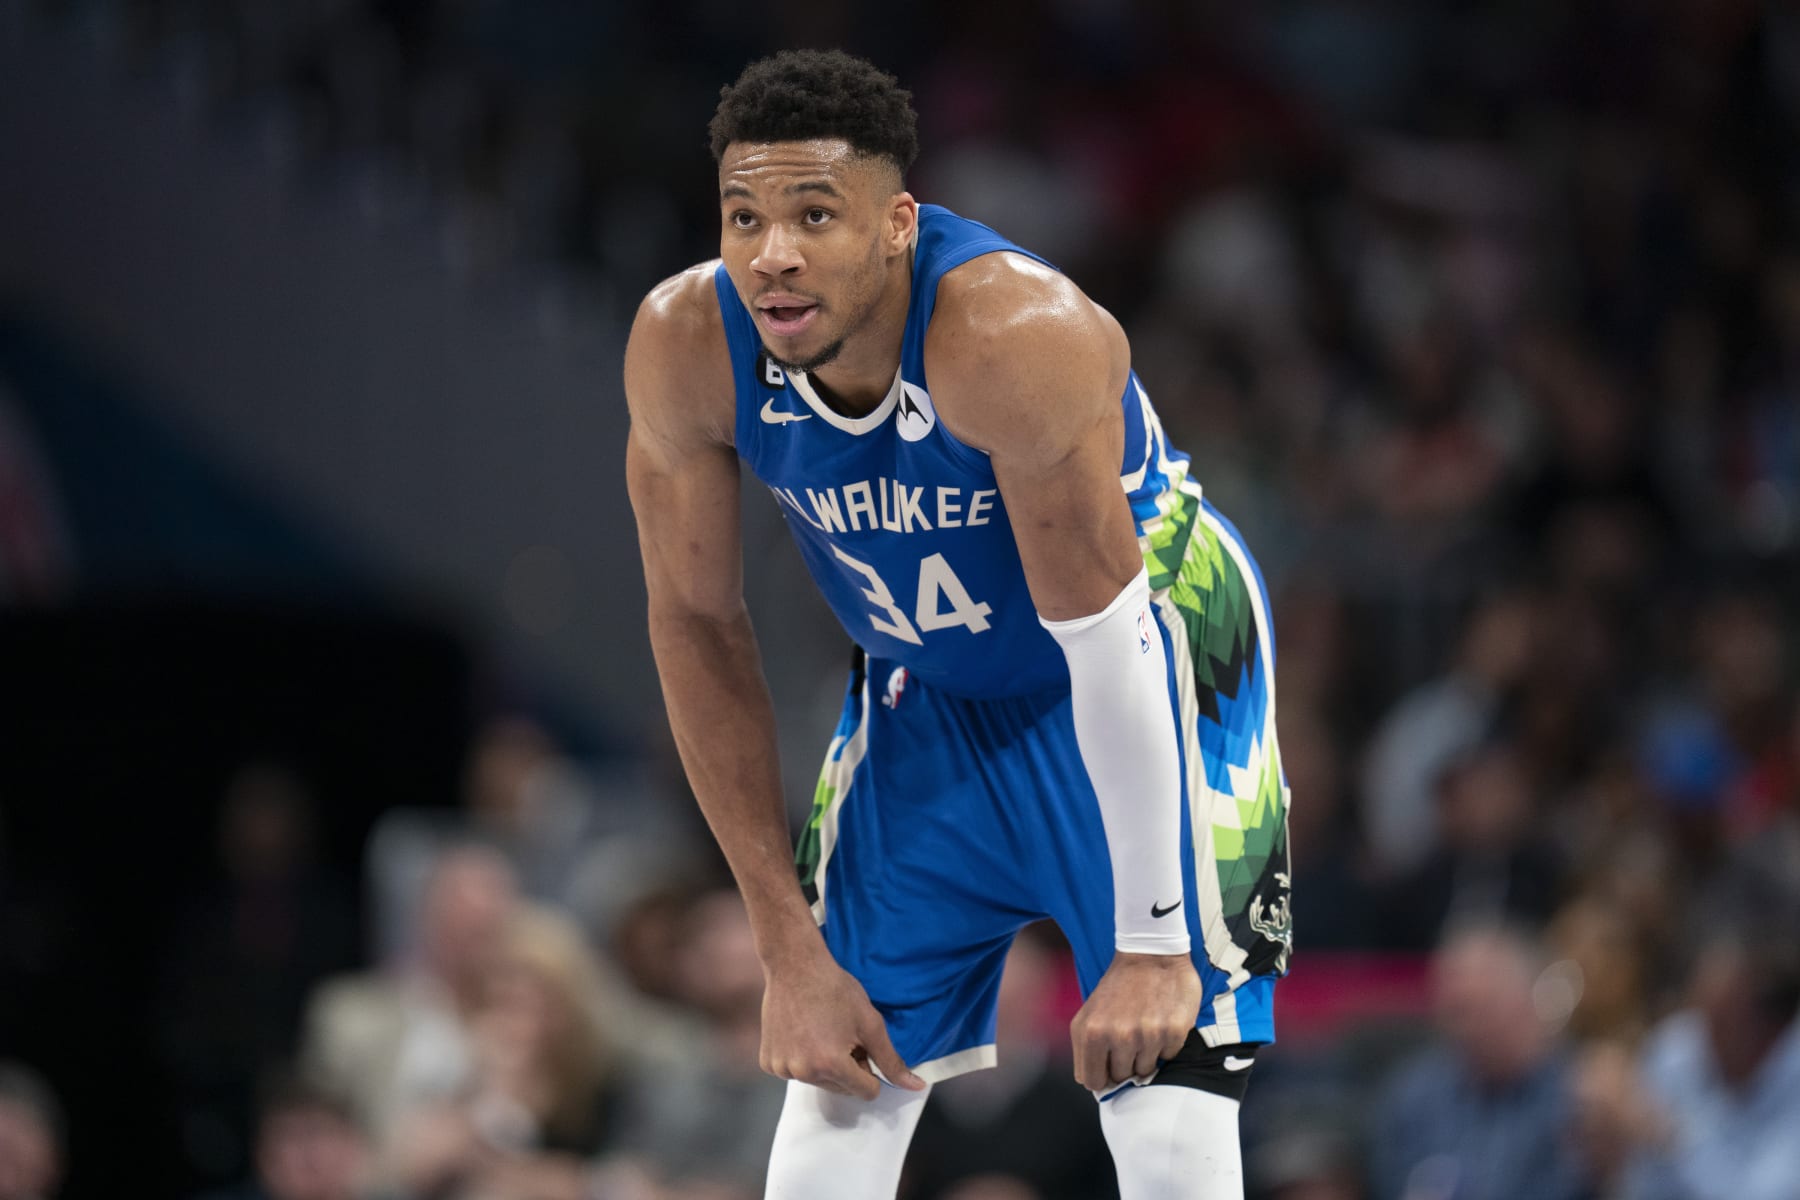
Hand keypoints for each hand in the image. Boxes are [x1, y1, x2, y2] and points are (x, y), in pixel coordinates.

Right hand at [759, 942, 926, 1099]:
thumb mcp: (870, 1024)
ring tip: (821, 1031)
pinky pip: (795, 1073)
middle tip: (841, 1034)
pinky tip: (801, 1033)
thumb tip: (917, 1088)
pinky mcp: (768, 1063)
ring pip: (819, 1082)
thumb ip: (892, 1060)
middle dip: (848, 1068)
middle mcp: (804, 1073)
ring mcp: (782, 1069)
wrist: (794, 966)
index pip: (867, 1091)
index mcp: (831, 1065)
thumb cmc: (836, 990)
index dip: (870, 1069)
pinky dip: (802, 1060)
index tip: (862, 1046)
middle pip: (842, 1089)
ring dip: (825, 1065)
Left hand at [1070, 951, 1200, 1090]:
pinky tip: (1160, 1020)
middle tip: (1128, 1035)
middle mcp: (1119, 1036)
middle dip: (1124, 1062)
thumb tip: (1095, 1084)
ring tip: (1143, 1025)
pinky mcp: (1174, 1031)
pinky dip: (1165, 1044)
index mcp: (1091, 1033)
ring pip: (1145, 1070)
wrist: (1151, 954)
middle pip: (1121, 1077)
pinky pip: (1168, 1056)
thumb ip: (1086, 1051)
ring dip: (1145, 1054)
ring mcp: (1148, 1035)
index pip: (1092, 1082)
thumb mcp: (1088, 1015)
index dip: (1101, 1076)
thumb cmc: (1117, 987)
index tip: (1107, 1066)